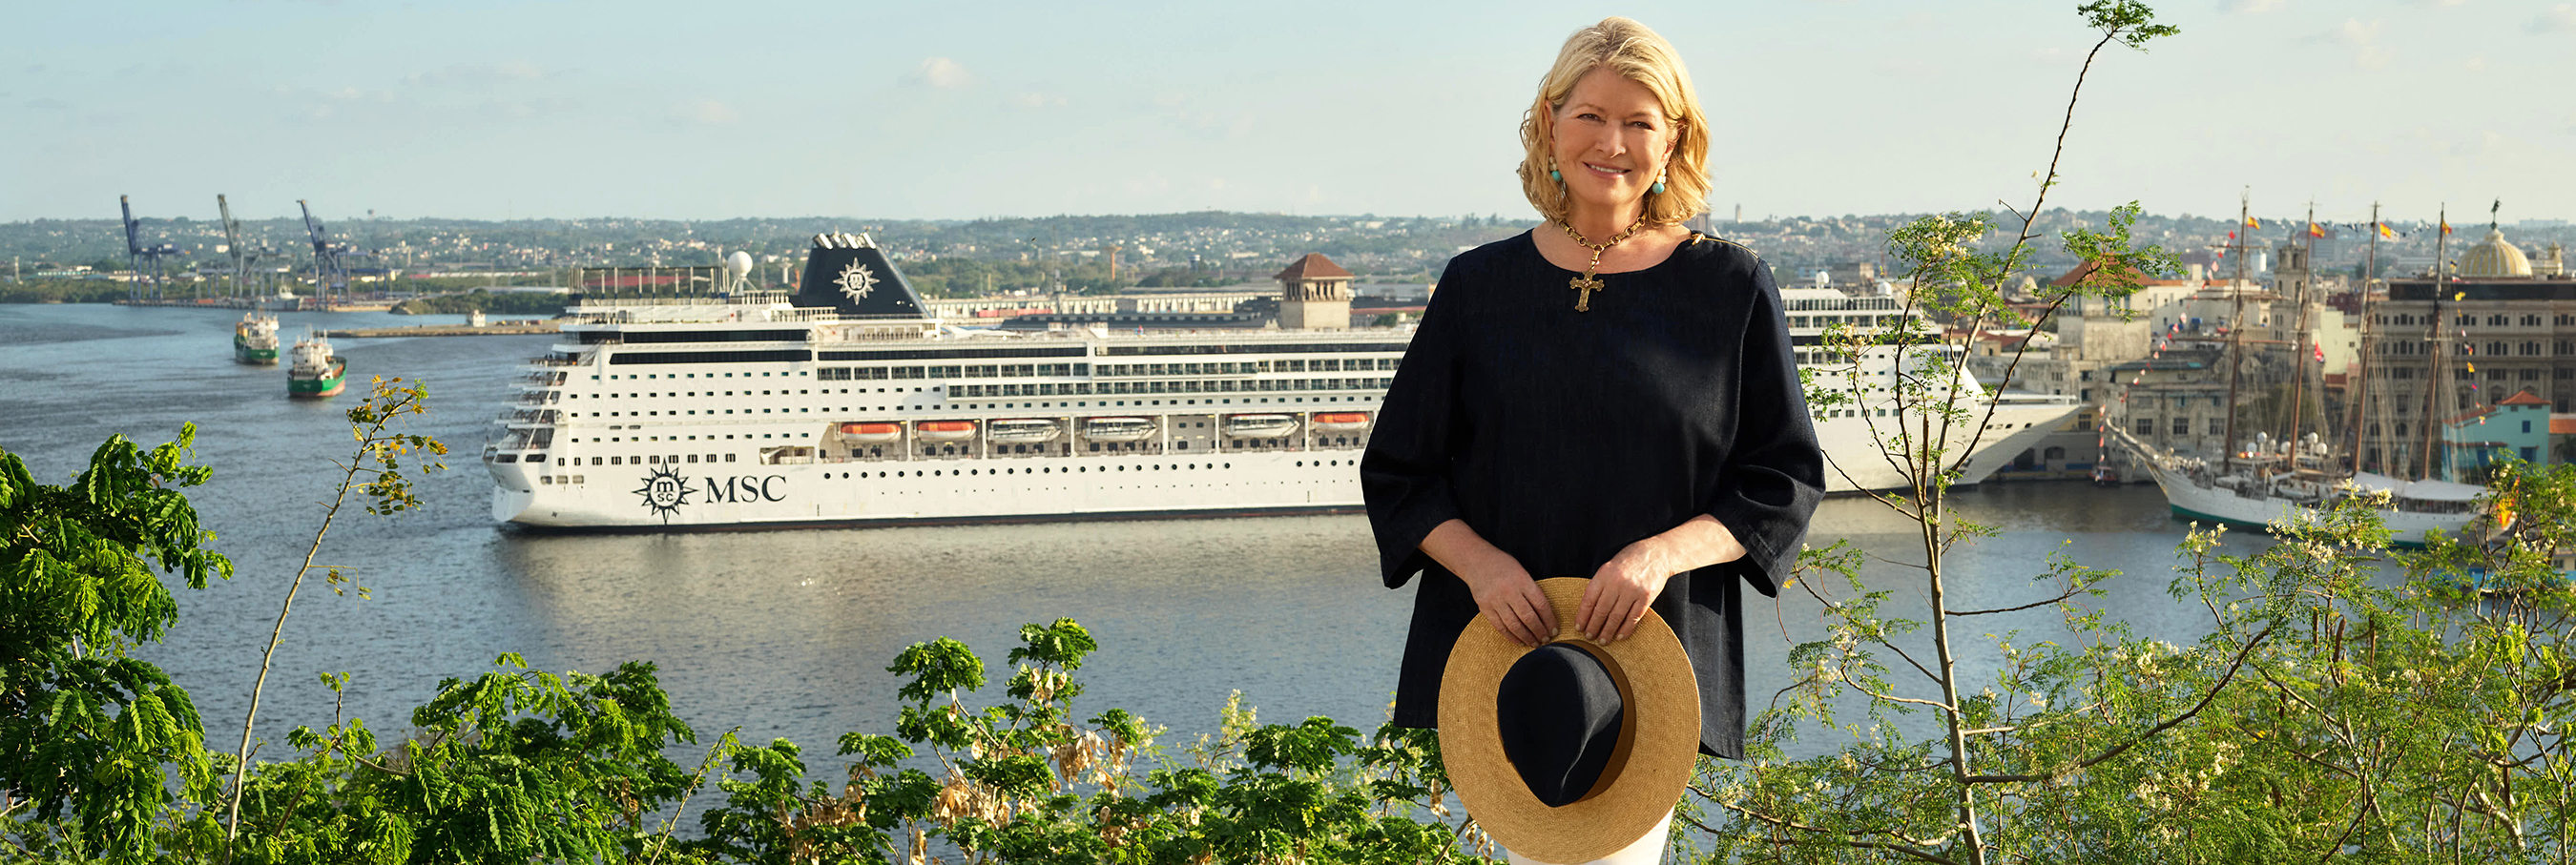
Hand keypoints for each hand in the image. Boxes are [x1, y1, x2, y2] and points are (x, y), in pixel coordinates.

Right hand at [1459, 560, 1557, 647]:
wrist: (1475, 561)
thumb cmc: (1502, 564)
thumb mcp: (1521, 571)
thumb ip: (1531, 590)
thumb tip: (1545, 614)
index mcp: (1522, 580)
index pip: (1541, 605)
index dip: (1549, 620)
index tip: (1554, 629)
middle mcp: (1509, 591)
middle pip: (1528, 617)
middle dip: (1539, 631)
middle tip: (1546, 639)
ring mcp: (1495, 600)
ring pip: (1514, 625)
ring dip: (1526, 637)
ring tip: (1534, 643)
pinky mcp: (1485, 607)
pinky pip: (1500, 626)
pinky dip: (1511, 636)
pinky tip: (1519, 641)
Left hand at [1578, 518, 1743, 641]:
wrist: (1657, 554)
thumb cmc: (1630, 560)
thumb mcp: (1610, 567)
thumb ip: (1600, 584)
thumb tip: (1588, 609)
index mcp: (1605, 574)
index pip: (1589, 599)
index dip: (1583, 616)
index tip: (1579, 627)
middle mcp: (1617, 582)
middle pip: (1601, 610)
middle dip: (1593, 626)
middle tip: (1589, 637)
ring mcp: (1633, 590)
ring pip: (1616, 616)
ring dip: (1608, 631)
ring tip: (1602, 640)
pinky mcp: (1647, 597)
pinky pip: (1633, 617)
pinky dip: (1626, 629)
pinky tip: (1620, 636)